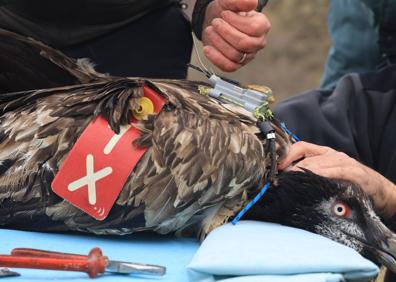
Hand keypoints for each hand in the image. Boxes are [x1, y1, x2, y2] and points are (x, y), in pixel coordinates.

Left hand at [202, 0, 269, 71]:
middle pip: (244, 43)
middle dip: (226, 32)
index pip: (254, 28)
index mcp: (262, 25)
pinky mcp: (236, 64)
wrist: (215, 22)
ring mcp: (248, 56)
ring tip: (209, 30)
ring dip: (218, 42)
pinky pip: (229, 67)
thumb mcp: (229, 2)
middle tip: (215, 22)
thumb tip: (252, 2)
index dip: (236, 21)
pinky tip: (207, 48)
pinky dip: (216, 58)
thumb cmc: (226, 11)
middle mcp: (258, 42)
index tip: (224, 14)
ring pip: (235, 55)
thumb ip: (239, 1)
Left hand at [278, 141, 395, 217]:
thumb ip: (310, 175)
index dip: (286, 155)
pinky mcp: (354, 172)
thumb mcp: (327, 176)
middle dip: (290, 170)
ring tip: (290, 181)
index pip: (300, 147)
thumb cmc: (349, 183)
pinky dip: (323, 174)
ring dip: (301, 173)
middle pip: (305, 158)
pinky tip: (312, 178)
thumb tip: (286, 181)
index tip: (275, 167)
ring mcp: (343, 162)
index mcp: (324, 153)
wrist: (378, 190)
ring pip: (317, 164)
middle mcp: (332, 154)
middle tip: (279, 181)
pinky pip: (335, 171)